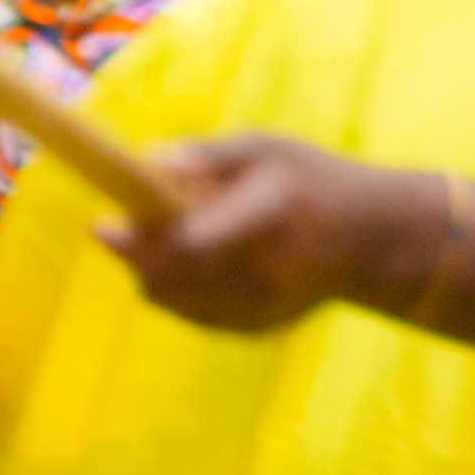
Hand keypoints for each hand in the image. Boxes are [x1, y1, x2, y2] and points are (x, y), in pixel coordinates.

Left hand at [105, 139, 435, 336]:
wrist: (373, 239)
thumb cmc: (311, 180)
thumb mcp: (267, 148)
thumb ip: (208, 155)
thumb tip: (147, 161)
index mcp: (270, 215)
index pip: (192, 243)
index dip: (141, 241)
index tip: (102, 224)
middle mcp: (269, 269)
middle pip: (174, 279)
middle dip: (135, 256)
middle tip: (114, 231)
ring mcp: (266, 306)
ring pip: (178, 302)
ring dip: (149, 273)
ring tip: (149, 241)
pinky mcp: (261, 326)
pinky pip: (197, 315)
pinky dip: (175, 292)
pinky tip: (174, 267)